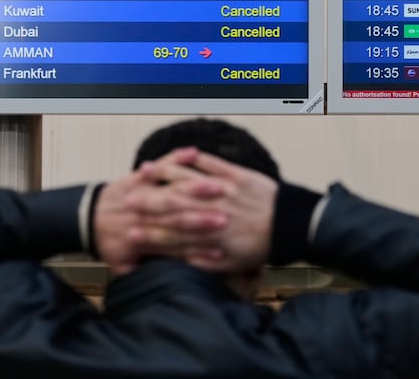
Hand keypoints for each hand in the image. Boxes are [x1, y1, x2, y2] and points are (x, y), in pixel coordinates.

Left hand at [93, 149, 227, 275]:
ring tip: (219, 188)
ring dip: (196, 187)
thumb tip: (155, 288)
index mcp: (143, 236)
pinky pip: (162, 165)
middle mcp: (146, 213)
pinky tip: (193, 152)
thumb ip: (135, 274)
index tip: (218, 250)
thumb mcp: (118, 264)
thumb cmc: (108, 242)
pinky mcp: (142, 177)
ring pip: (173, 188)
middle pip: (178, 214)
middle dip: (203, 217)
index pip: (175, 243)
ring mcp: (144, 192)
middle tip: (225, 219)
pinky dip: (176, 158)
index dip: (198, 247)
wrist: (86, 218)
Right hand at [127, 150, 277, 273]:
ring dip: (164, 175)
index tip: (130, 233)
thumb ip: (201, 263)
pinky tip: (182, 154)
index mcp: (209, 236)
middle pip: (171, 204)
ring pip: (187, 180)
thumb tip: (176, 264)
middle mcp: (212, 211)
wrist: (292, 226)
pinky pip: (211, 162)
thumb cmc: (260, 248)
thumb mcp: (230, 265)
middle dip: (146, 202)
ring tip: (146, 171)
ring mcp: (224, 191)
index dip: (148, 234)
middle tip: (126, 200)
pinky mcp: (237, 175)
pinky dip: (192, 158)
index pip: (171, 235)